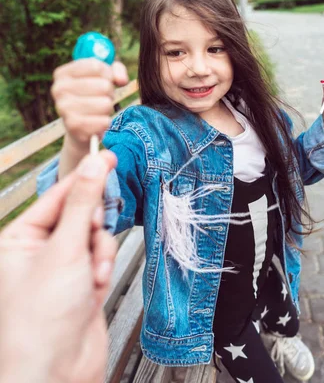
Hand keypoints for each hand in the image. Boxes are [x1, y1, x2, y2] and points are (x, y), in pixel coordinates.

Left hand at [0, 151, 117, 382]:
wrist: (57, 374)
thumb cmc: (41, 319)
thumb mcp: (64, 250)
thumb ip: (82, 204)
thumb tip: (93, 165)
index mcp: (21, 238)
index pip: (58, 195)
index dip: (84, 176)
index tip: (106, 156)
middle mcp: (40, 250)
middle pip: (80, 213)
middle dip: (92, 226)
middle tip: (93, 231)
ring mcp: (63, 267)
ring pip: (95, 235)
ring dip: (100, 251)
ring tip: (93, 272)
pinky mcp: (83, 282)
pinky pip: (101, 257)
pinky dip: (103, 267)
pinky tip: (97, 285)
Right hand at [52, 58, 128, 147]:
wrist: (81, 127)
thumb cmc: (94, 95)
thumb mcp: (105, 77)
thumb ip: (117, 70)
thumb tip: (121, 80)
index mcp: (62, 73)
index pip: (96, 66)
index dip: (108, 74)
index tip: (104, 79)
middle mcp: (59, 89)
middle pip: (104, 86)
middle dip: (109, 92)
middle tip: (101, 97)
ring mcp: (63, 108)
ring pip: (105, 104)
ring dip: (107, 108)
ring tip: (98, 109)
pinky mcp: (73, 126)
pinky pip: (104, 122)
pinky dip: (105, 122)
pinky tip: (96, 122)